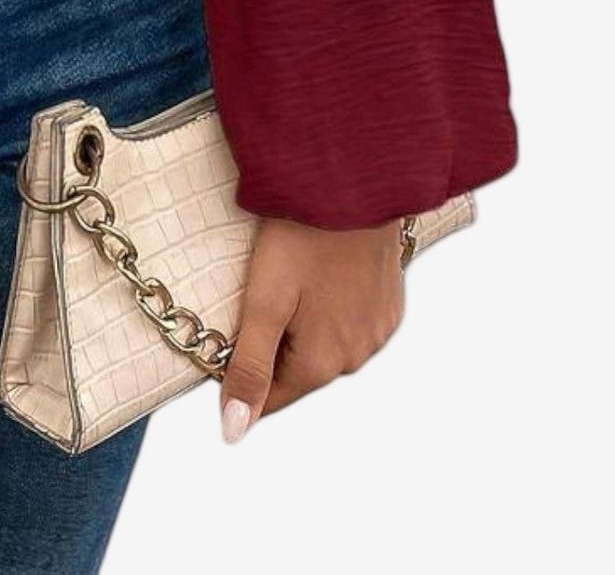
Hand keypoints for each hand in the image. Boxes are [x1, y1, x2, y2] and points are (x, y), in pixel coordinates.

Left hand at [218, 216, 404, 441]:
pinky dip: (331, 307)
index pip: (273, 396)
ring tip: (289, 277)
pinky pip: (352, 320)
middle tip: (256, 290)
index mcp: (325, 363)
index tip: (224, 334)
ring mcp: (379, 329)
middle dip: (273, 344)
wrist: (352, 183)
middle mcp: (359, 355)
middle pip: (300, 369)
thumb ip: (249, 368)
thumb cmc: (301, 237)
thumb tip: (234, 431)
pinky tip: (319, 272)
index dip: (242, 372)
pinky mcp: (390, 302)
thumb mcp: (263, 302)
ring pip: (327, 344)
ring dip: (304, 325)